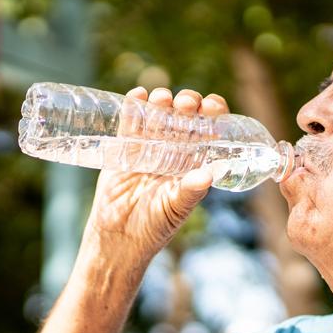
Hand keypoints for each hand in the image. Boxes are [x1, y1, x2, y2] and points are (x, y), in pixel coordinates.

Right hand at [84, 87, 219, 259]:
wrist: (118, 238)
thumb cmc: (154, 227)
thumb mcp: (175, 208)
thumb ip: (190, 191)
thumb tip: (208, 174)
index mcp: (193, 162)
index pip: (208, 131)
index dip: (213, 115)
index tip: (213, 106)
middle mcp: (173, 151)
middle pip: (184, 118)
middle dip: (187, 105)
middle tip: (186, 104)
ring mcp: (148, 147)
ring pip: (158, 116)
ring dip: (162, 102)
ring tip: (163, 99)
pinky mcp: (124, 148)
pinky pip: (130, 122)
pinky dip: (134, 106)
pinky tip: (138, 95)